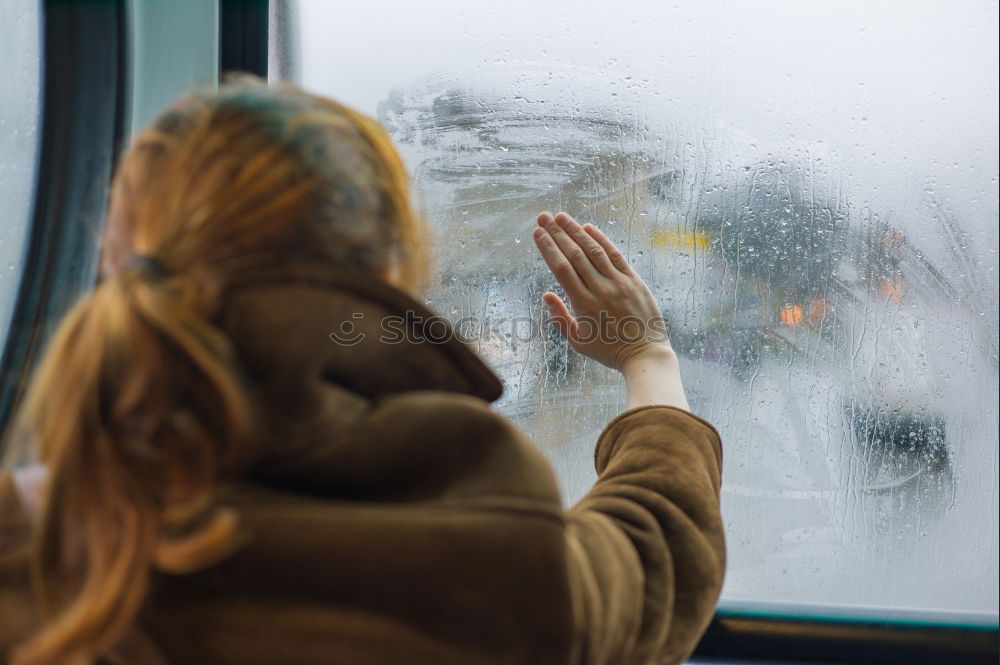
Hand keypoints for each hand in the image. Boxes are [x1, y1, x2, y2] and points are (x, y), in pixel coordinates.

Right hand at [532, 211, 672, 371]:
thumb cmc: (609, 351)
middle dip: (557, 233)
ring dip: (576, 231)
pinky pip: (615, 256)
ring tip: (561, 216)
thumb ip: (560, 318)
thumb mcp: (578, 342)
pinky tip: (589, 228)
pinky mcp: (634, 281)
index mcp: (583, 305)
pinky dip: (601, 240)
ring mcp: (619, 283)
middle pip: (575, 255)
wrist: (645, 354)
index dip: (548, 248)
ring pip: (594, 251)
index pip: (561, 269)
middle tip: (544, 216)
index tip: (537, 233)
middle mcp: (600, 290)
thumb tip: (546, 294)